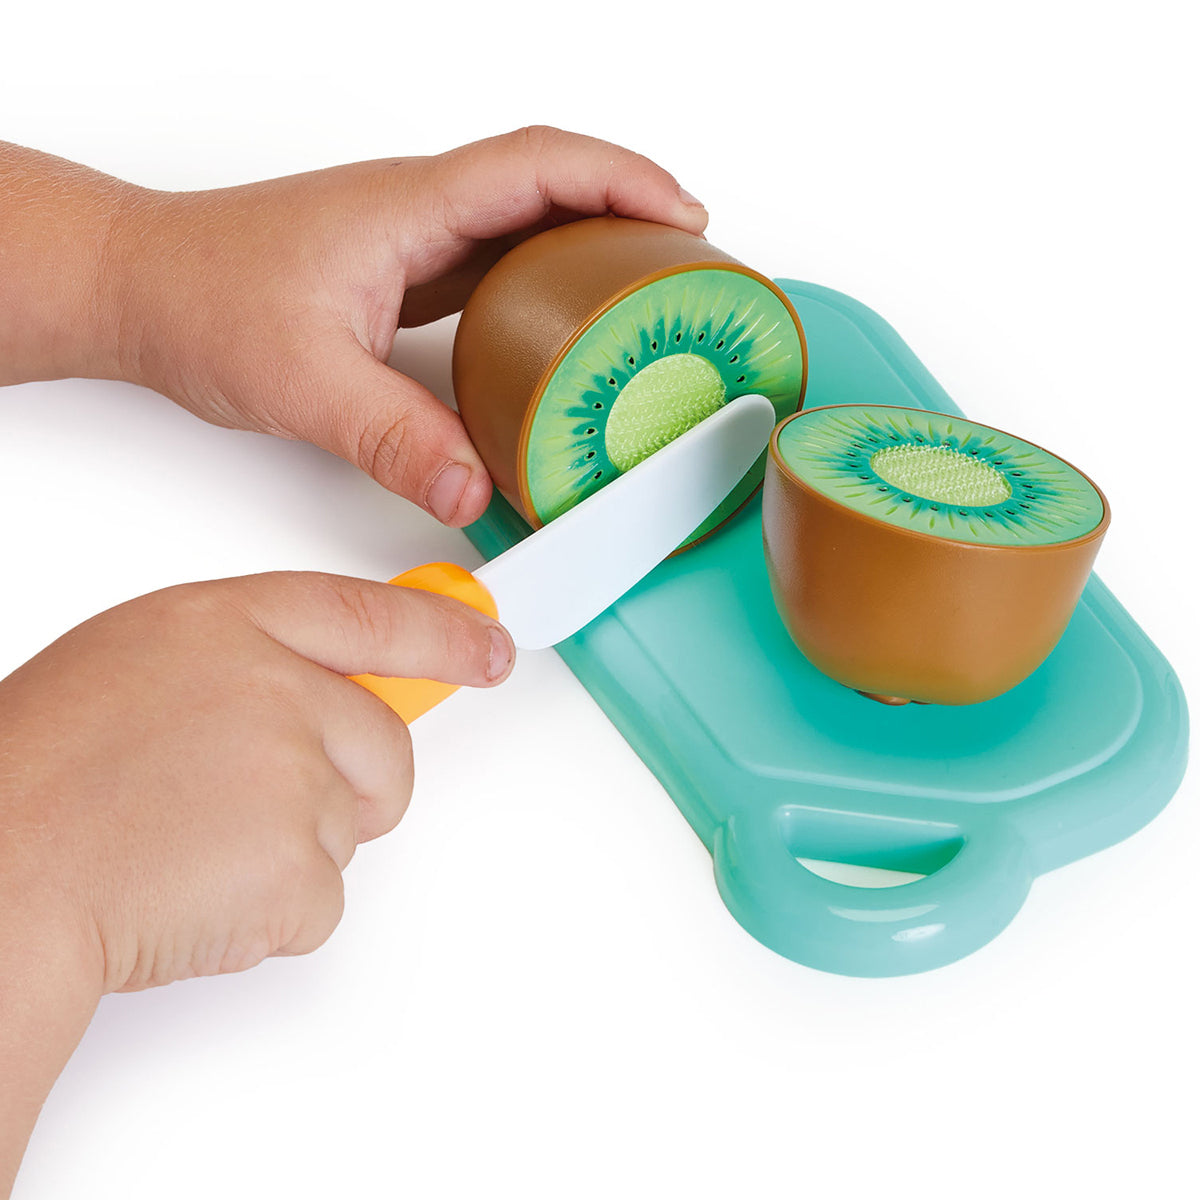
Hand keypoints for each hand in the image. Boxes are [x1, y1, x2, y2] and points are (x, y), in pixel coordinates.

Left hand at [0, 128, 707, 525]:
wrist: (142, 287)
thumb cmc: (201, 300)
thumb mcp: (304, 382)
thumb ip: (395, 440)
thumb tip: (475, 493)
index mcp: (408, 208)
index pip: (538, 166)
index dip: (623, 180)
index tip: (684, 217)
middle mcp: (418, 210)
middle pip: (551, 181)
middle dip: (633, 206)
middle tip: (690, 260)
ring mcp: (413, 238)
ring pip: (528, 219)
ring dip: (595, 239)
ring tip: (647, 288)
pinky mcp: (404, 270)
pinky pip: (498, 260)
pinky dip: (549, 280)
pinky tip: (566, 325)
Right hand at [0, 572, 512, 1189]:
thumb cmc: (40, 774)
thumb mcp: (143, 666)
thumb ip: (250, 662)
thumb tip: (332, 688)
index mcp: (229, 625)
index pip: (371, 616)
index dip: (443, 633)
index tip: (490, 646)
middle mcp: (278, 689)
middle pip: (385, 746)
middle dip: (350, 786)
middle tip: (252, 808)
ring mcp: (296, 778)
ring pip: (349, 828)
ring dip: (288, 851)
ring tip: (188, 845)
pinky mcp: (299, 870)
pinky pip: (320, 900)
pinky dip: (270, 913)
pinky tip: (194, 893)